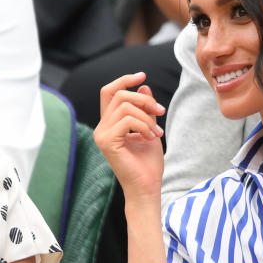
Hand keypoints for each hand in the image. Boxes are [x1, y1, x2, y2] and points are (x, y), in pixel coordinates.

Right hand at [94, 72, 165, 200]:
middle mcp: (101, 127)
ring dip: (147, 117)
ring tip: (156, 132)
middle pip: (120, 95)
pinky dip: (144, 125)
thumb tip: (144, 86)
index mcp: (109, 124)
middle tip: (160, 111)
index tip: (143, 75)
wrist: (147, 187)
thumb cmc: (148, 164)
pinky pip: (127, 120)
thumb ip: (145, 109)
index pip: (109, 92)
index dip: (124, 80)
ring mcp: (101, 134)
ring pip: (125, 106)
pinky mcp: (106, 141)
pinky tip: (150, 138)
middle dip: (145, 100)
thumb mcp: (150, 128)